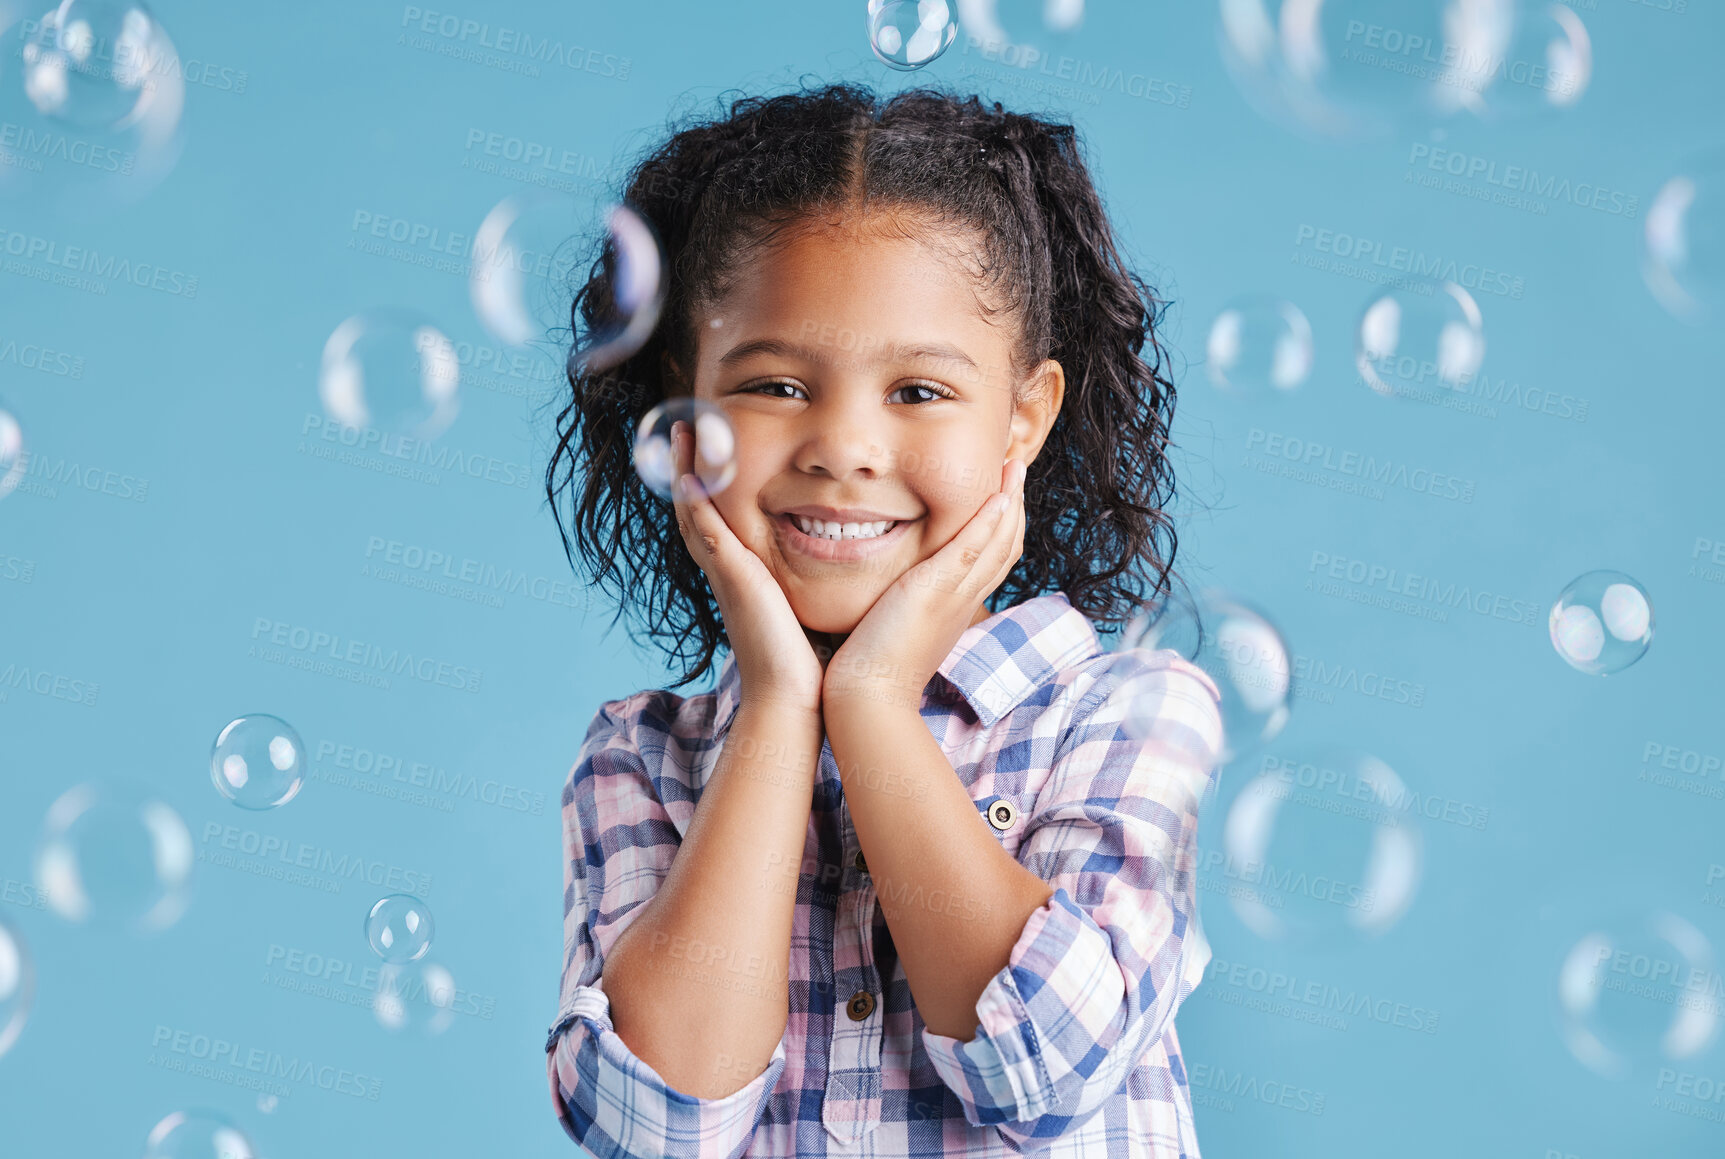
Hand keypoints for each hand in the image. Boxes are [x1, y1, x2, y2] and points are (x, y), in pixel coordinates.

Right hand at [668, 419, 825, 715]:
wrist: (798, 700)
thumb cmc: (813, 661)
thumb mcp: (813, 607)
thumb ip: (819, 583)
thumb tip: (850, 560)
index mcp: (750, 578)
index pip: (726, 520)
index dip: (716, 484)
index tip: (716, 447)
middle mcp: (732, 572)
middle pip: (701, 508)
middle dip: (692, 468)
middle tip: (685, 424)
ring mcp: (727, 575)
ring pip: (696, 512)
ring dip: (685, 471)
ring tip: (681, 429)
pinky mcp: (733, 579)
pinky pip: (706, 530)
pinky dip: (693, 498)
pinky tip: (687, 469)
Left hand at [824, 458, 1027, 710]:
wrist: (868, 697)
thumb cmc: (872, 671)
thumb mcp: (897, 629)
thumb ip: (903, 606)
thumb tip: (893, 594)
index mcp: (956, 608)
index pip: (991, 561)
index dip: (1001, 527)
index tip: (1000, 496)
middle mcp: (964, 601)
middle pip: (1005, 548)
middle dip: (1014, 506)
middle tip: (1016, 468)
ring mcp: (954, 596)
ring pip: (998, 544)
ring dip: (1010, 502)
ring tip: (1013, 466)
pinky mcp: (936, 591)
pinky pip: (972, 549)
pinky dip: (989, 521)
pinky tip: (997, 494)